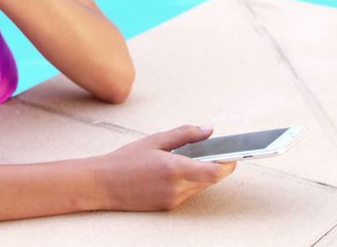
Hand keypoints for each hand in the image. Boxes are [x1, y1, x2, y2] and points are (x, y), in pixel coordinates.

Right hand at [95, 125, 236, 210]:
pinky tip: (177, 171)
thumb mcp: (155, 140)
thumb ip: (185, 134)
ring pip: (200, 187)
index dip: (228, 164)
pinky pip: (188, 193)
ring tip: (192, 158)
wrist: (102, 184)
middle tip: (214, 151)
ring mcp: (172, 200)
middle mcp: (176, 188)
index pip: (214, 172)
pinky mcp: (167, 207)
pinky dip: (189, 181)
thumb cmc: (126, 160)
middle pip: (210, 180)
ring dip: (202, 174)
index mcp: (174, 168)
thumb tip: (209, 130)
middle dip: (216, 166)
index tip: (233, 154)